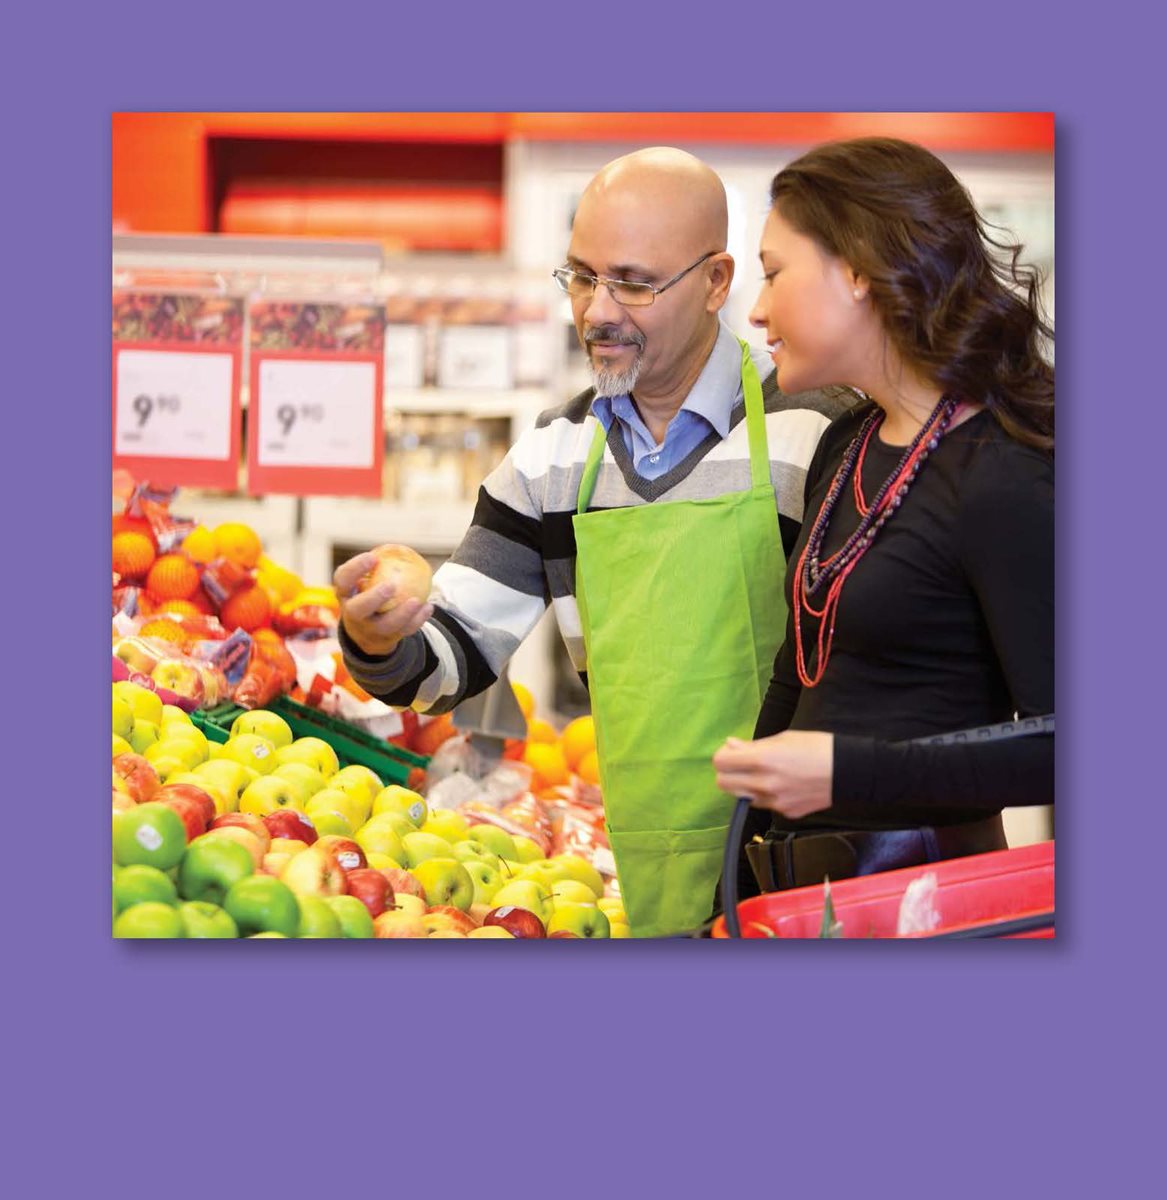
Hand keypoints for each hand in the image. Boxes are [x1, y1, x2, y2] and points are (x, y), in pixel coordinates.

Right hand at [333, 551, 433, 657]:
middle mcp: (353, 615)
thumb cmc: (366, 595)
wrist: (366, 633)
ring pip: (384, 626)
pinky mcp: (386, 640)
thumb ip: (376, 567)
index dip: (354, 569)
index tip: (372, 557)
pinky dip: (417, 621)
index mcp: (345, 594)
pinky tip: (428, 607)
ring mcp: (369, 630)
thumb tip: (399, 548)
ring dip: (402, 614)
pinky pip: (403, 632)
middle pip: (358, 609)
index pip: (342, 580)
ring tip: (417, 600)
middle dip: (374, 598)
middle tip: (391, 585)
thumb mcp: (363, 581)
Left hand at [712, 731, 834, 818]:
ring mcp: (774, 802)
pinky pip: (764, 804)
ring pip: (742, 797)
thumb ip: (753, 746)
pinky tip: (783, 784)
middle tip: (742, 764)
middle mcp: (765, 785)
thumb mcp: (783, 738)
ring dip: (746, 785)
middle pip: (723, 784)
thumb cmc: (817, 747)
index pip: (720, 763)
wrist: (849, 771)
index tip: (732, 751)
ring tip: (765, 773)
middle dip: (728, 772)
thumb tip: (731, 745)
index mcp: (763, 761)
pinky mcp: (785, 813)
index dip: (723, 755)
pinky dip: (766, 795)